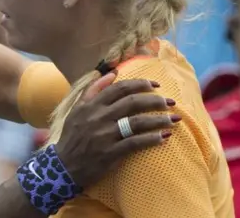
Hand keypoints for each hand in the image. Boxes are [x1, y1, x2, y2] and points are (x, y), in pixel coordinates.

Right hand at [54, 73, 176, 187]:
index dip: (140, 84)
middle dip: (155, 100)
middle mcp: (98, 117)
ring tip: (174, 119)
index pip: (120, 88)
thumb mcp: (77, 109)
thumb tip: (114, 73)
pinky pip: (135, 143)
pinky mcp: (110, 153)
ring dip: (159, 120)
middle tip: (170, 102)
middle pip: (132, 103)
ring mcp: (105, 135)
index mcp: (91, 105)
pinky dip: (152, 139)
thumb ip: (94, 90)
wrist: (64, 166)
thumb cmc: (73, 136)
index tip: (155, 85)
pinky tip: (164, 137)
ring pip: (137, 122)